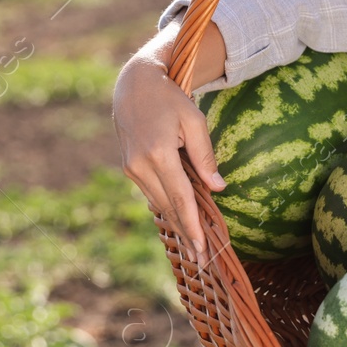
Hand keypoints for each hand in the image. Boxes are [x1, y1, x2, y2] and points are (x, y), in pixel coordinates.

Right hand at [114, 38, 225, 263]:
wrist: (134, 85)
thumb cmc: (170, 99)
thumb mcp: (195, 121)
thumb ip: (206, 157)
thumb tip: (217, 189)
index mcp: (158, 153)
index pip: (180, 198)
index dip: (193, 226)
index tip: (203, 248)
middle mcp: (140, 166)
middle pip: (169, 207)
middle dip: (186, 234)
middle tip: (202, 261)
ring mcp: (131, 168)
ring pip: (159, 203)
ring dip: (176, 225)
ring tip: (194, 248)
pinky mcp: (129, 168)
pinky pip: (153, 193)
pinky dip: (167, 208)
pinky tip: (180, 223)